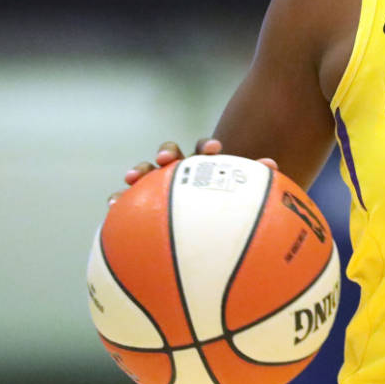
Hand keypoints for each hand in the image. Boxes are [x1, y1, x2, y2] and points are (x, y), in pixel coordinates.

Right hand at [108, 139, 278, 206]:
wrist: (207, 235)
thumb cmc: (228, 219)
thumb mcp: (243, 205)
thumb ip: (255, 187)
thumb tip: (272, 165)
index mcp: (208, 171)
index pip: (207, 151)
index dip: (208, 147)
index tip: (215, 149)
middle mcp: (181, 174)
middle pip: (172, 155)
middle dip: (169, 152)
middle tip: (168, 159)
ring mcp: (158, 187)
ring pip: (146, 173)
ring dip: (140, 170)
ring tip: (132, 178)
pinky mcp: (139, 205)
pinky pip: (126, 202)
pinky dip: (118, 199)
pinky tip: (112, 206)